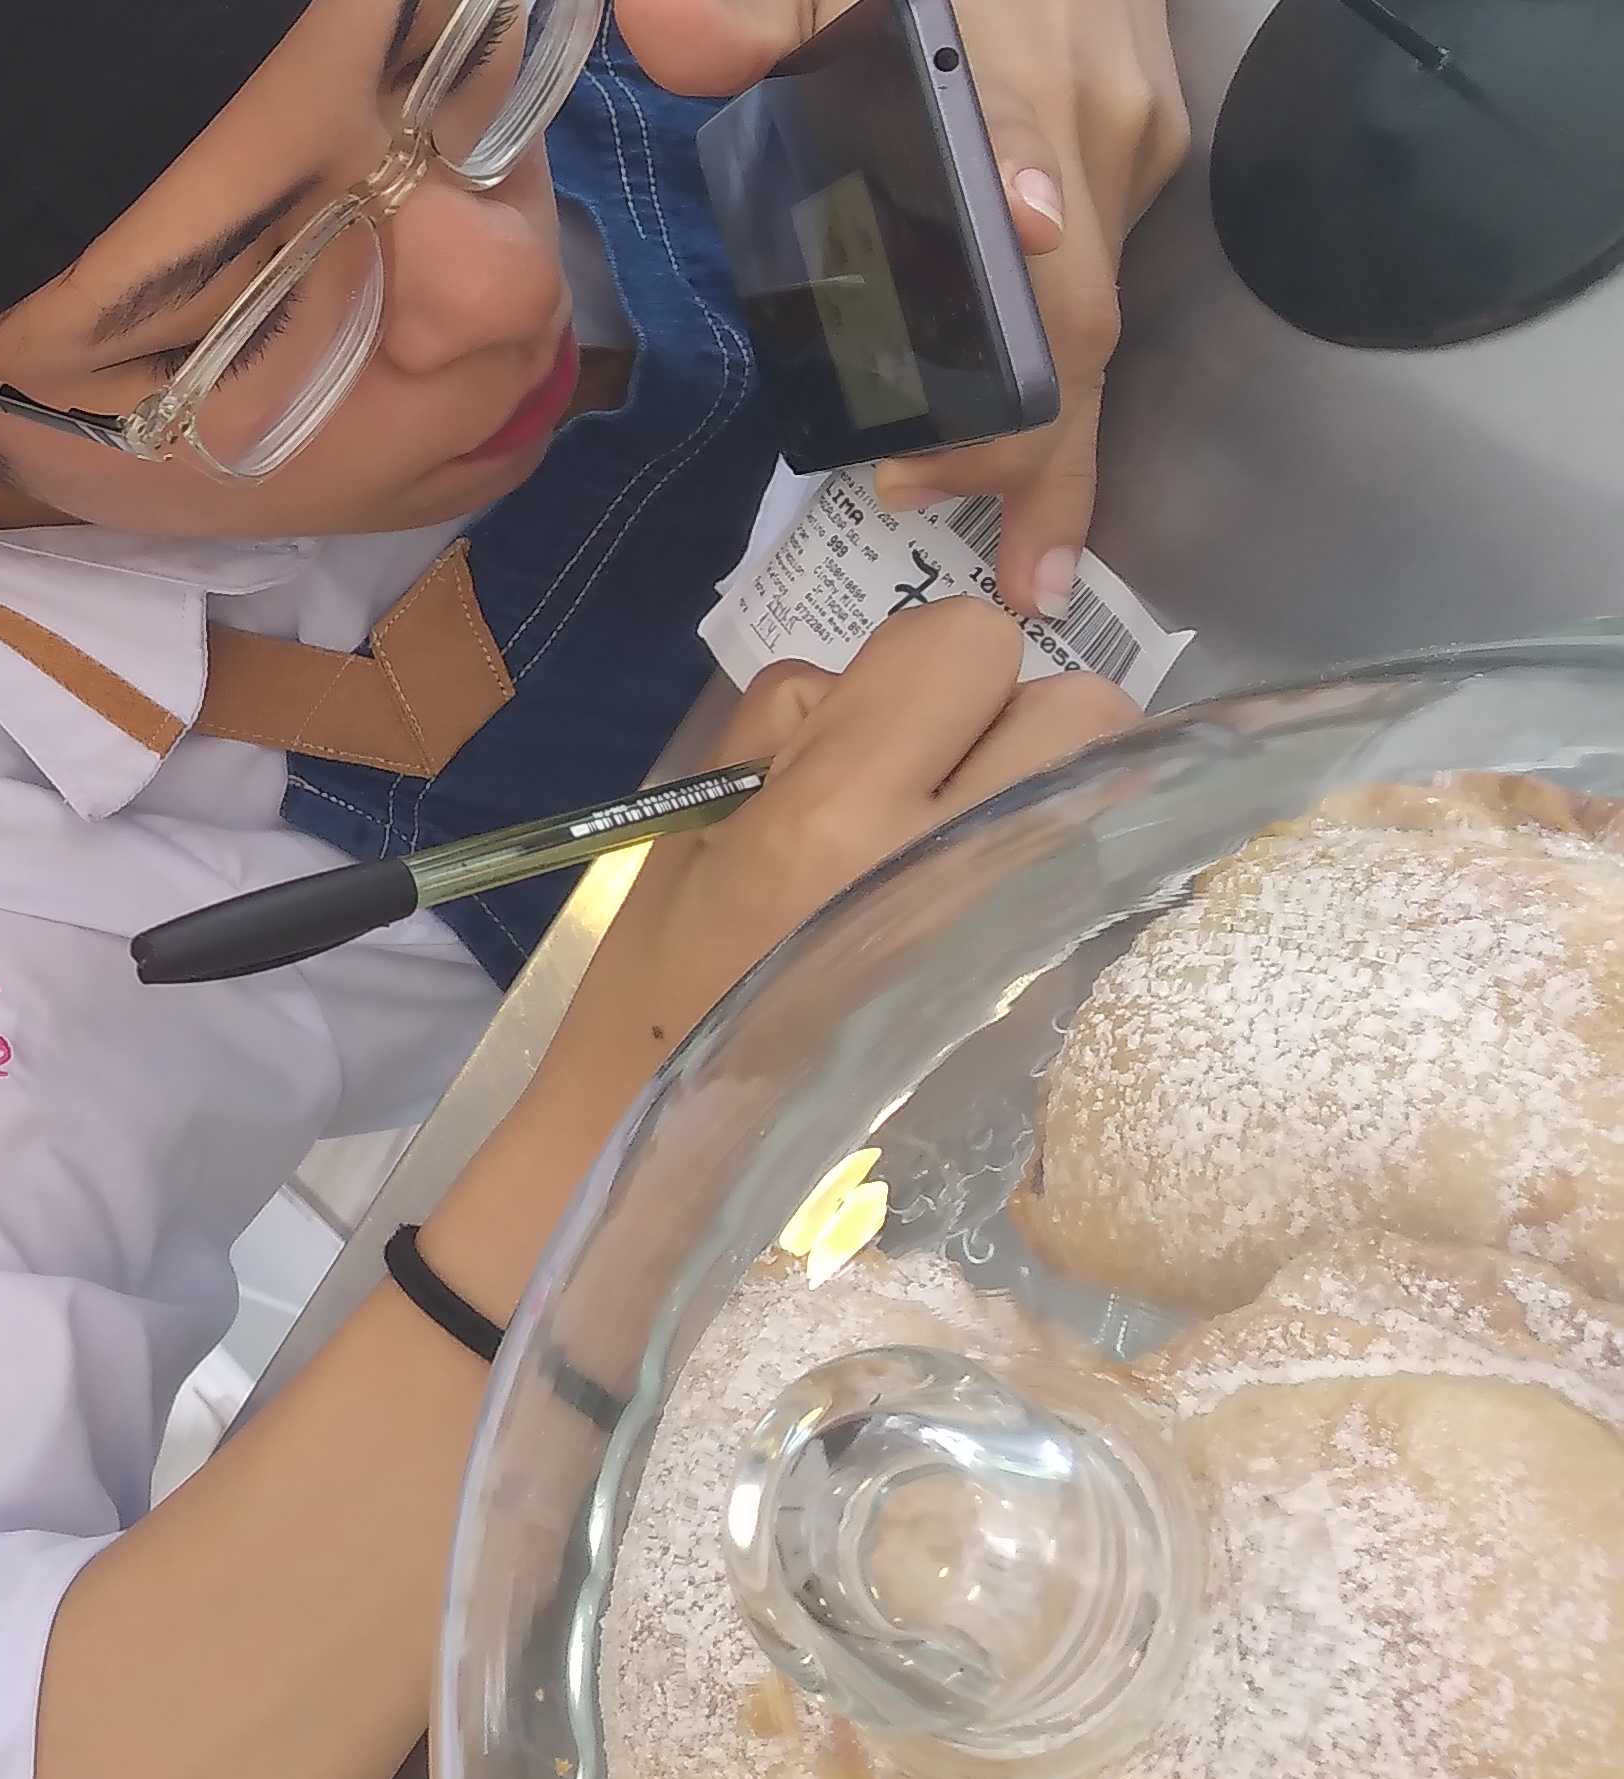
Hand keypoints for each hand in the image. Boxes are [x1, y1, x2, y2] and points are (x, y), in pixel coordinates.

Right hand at [553, 599, 1136, 1089]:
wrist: (684, 1138)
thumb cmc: (664, 975)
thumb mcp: (695, 819)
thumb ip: (793, 728)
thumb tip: (880, 690)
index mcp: (832, 810)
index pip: (965, 640)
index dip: (923, 665)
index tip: (880, 720)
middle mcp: (949, 861)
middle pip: (1079, 702)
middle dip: (1011, 718)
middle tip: (936, 774)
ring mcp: (1018, 930)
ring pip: (1114, 782)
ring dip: (1050, 782)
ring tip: (965, 834)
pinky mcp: (1050, 986)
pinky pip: (1094, 869)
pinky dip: (1051, 860)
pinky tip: (979, 903)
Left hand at [612, 0, 1198, 619]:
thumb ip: (738, 9)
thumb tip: (641, 16)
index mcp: (996, 72)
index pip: (1024, 168)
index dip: (1019, 245)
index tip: (1007, 296)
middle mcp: (1083, 139)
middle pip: (1080, 309)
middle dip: (1034, 430)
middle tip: (970, 538)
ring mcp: (1129, 166)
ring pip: (1106, 329)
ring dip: (1067, 448)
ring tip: (1030, 569)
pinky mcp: (1147, 175)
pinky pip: (1109, 306)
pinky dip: (1077, 398)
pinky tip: (1048, 488)